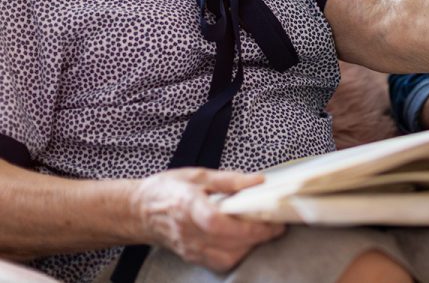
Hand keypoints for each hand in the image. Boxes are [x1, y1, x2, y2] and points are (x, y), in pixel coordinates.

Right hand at [132, 168, 285, 272]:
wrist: (140, 212)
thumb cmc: (168, 189)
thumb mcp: (197, 175)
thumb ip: (229, 179)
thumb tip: (258, 181)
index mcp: (188, 205)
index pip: (217, 222)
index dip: (245, 224)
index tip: (269, 219)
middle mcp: (189, 231)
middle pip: (228, 242)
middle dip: (259, 236)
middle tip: (279, 224)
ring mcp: (190, 248)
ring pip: (227, 258)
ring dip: (251, 248)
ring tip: (266, 232)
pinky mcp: (193, 257)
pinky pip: (221, 263)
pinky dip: (239, 256)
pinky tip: (248, 242)